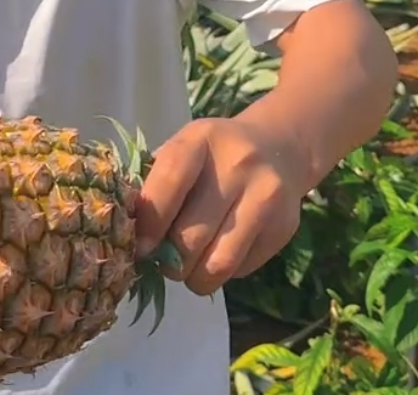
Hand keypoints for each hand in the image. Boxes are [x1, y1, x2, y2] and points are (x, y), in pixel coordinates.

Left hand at [134, 115, 306, 296]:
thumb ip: (157, 185)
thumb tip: (133, 236)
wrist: (278, 147)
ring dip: (195, 278)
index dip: (150, 223)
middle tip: (166, 261)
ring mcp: (265, 195)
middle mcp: (237, 164)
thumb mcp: (184, 151)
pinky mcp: (284, 226)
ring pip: (218, 263)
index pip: (169, 183)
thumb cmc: (213, 155)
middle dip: (171, 261)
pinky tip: (220, 251)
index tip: (141, 247)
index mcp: (200, 140)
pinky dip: (223, 272)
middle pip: (191, 236)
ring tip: (189, 269)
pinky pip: (241, 269)